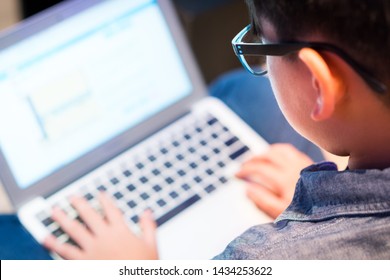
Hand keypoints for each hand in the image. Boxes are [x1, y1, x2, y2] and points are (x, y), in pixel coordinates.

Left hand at [43, 192, 157, 259]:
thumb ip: (148, 227)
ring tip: (54, 211)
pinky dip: (55, 244)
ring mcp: (92, 250)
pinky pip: (66, 252)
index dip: (105, 200)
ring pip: (74, 230)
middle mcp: (104, 237)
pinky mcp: (83, 263)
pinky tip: (46, 239)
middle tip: (71, 196)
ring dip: (63, 219)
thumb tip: (147, 212)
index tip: (100, 193)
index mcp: (121, 232)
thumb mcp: (151, 245)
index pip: (111, 211)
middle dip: (79, 204)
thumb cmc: (143, 267)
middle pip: (89, 215)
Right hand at [236, 143, 312, 218]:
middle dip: (251, 160)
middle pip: (266, 156)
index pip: (259, 169)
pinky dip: (277, 150)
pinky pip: (289, 150)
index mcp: (284, 180)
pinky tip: (273, 155)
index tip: (236, 174)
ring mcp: (301, 163)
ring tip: (255, 158)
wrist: (332, 209)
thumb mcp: (280, 212)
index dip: (245, 170)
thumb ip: (262, 200)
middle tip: (242, 165)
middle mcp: (292, 167)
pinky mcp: (308, 162)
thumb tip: (247, 188)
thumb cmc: (305, 213)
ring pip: (277, 150)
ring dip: (263, 152)